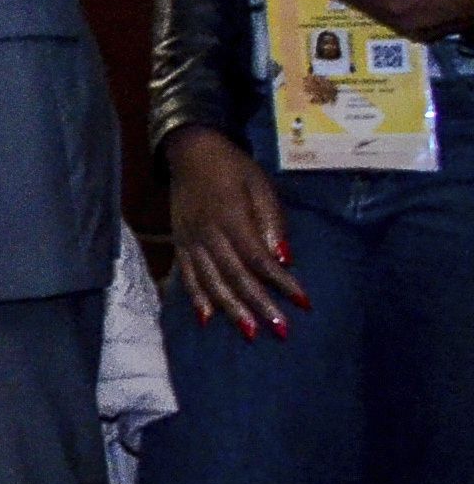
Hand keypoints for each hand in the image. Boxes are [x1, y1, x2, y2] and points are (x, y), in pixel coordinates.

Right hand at [162, 127, 306, 339]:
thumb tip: (282, 257)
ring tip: (250, 333)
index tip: (304, 302)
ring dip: (231, 309)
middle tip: (281, 330)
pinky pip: (187, 274)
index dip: (282, 282)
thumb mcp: (260, 185)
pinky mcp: (179, 242)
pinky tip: (207, 318)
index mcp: (231, 217)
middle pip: (235, 275)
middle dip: (260, 304)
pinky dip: (196, 297)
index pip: (259, 258)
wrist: (189, 151)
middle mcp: (208, 233)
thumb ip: (270, 220)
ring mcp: (190, 240)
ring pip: (210, 280)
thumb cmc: (232, 168)